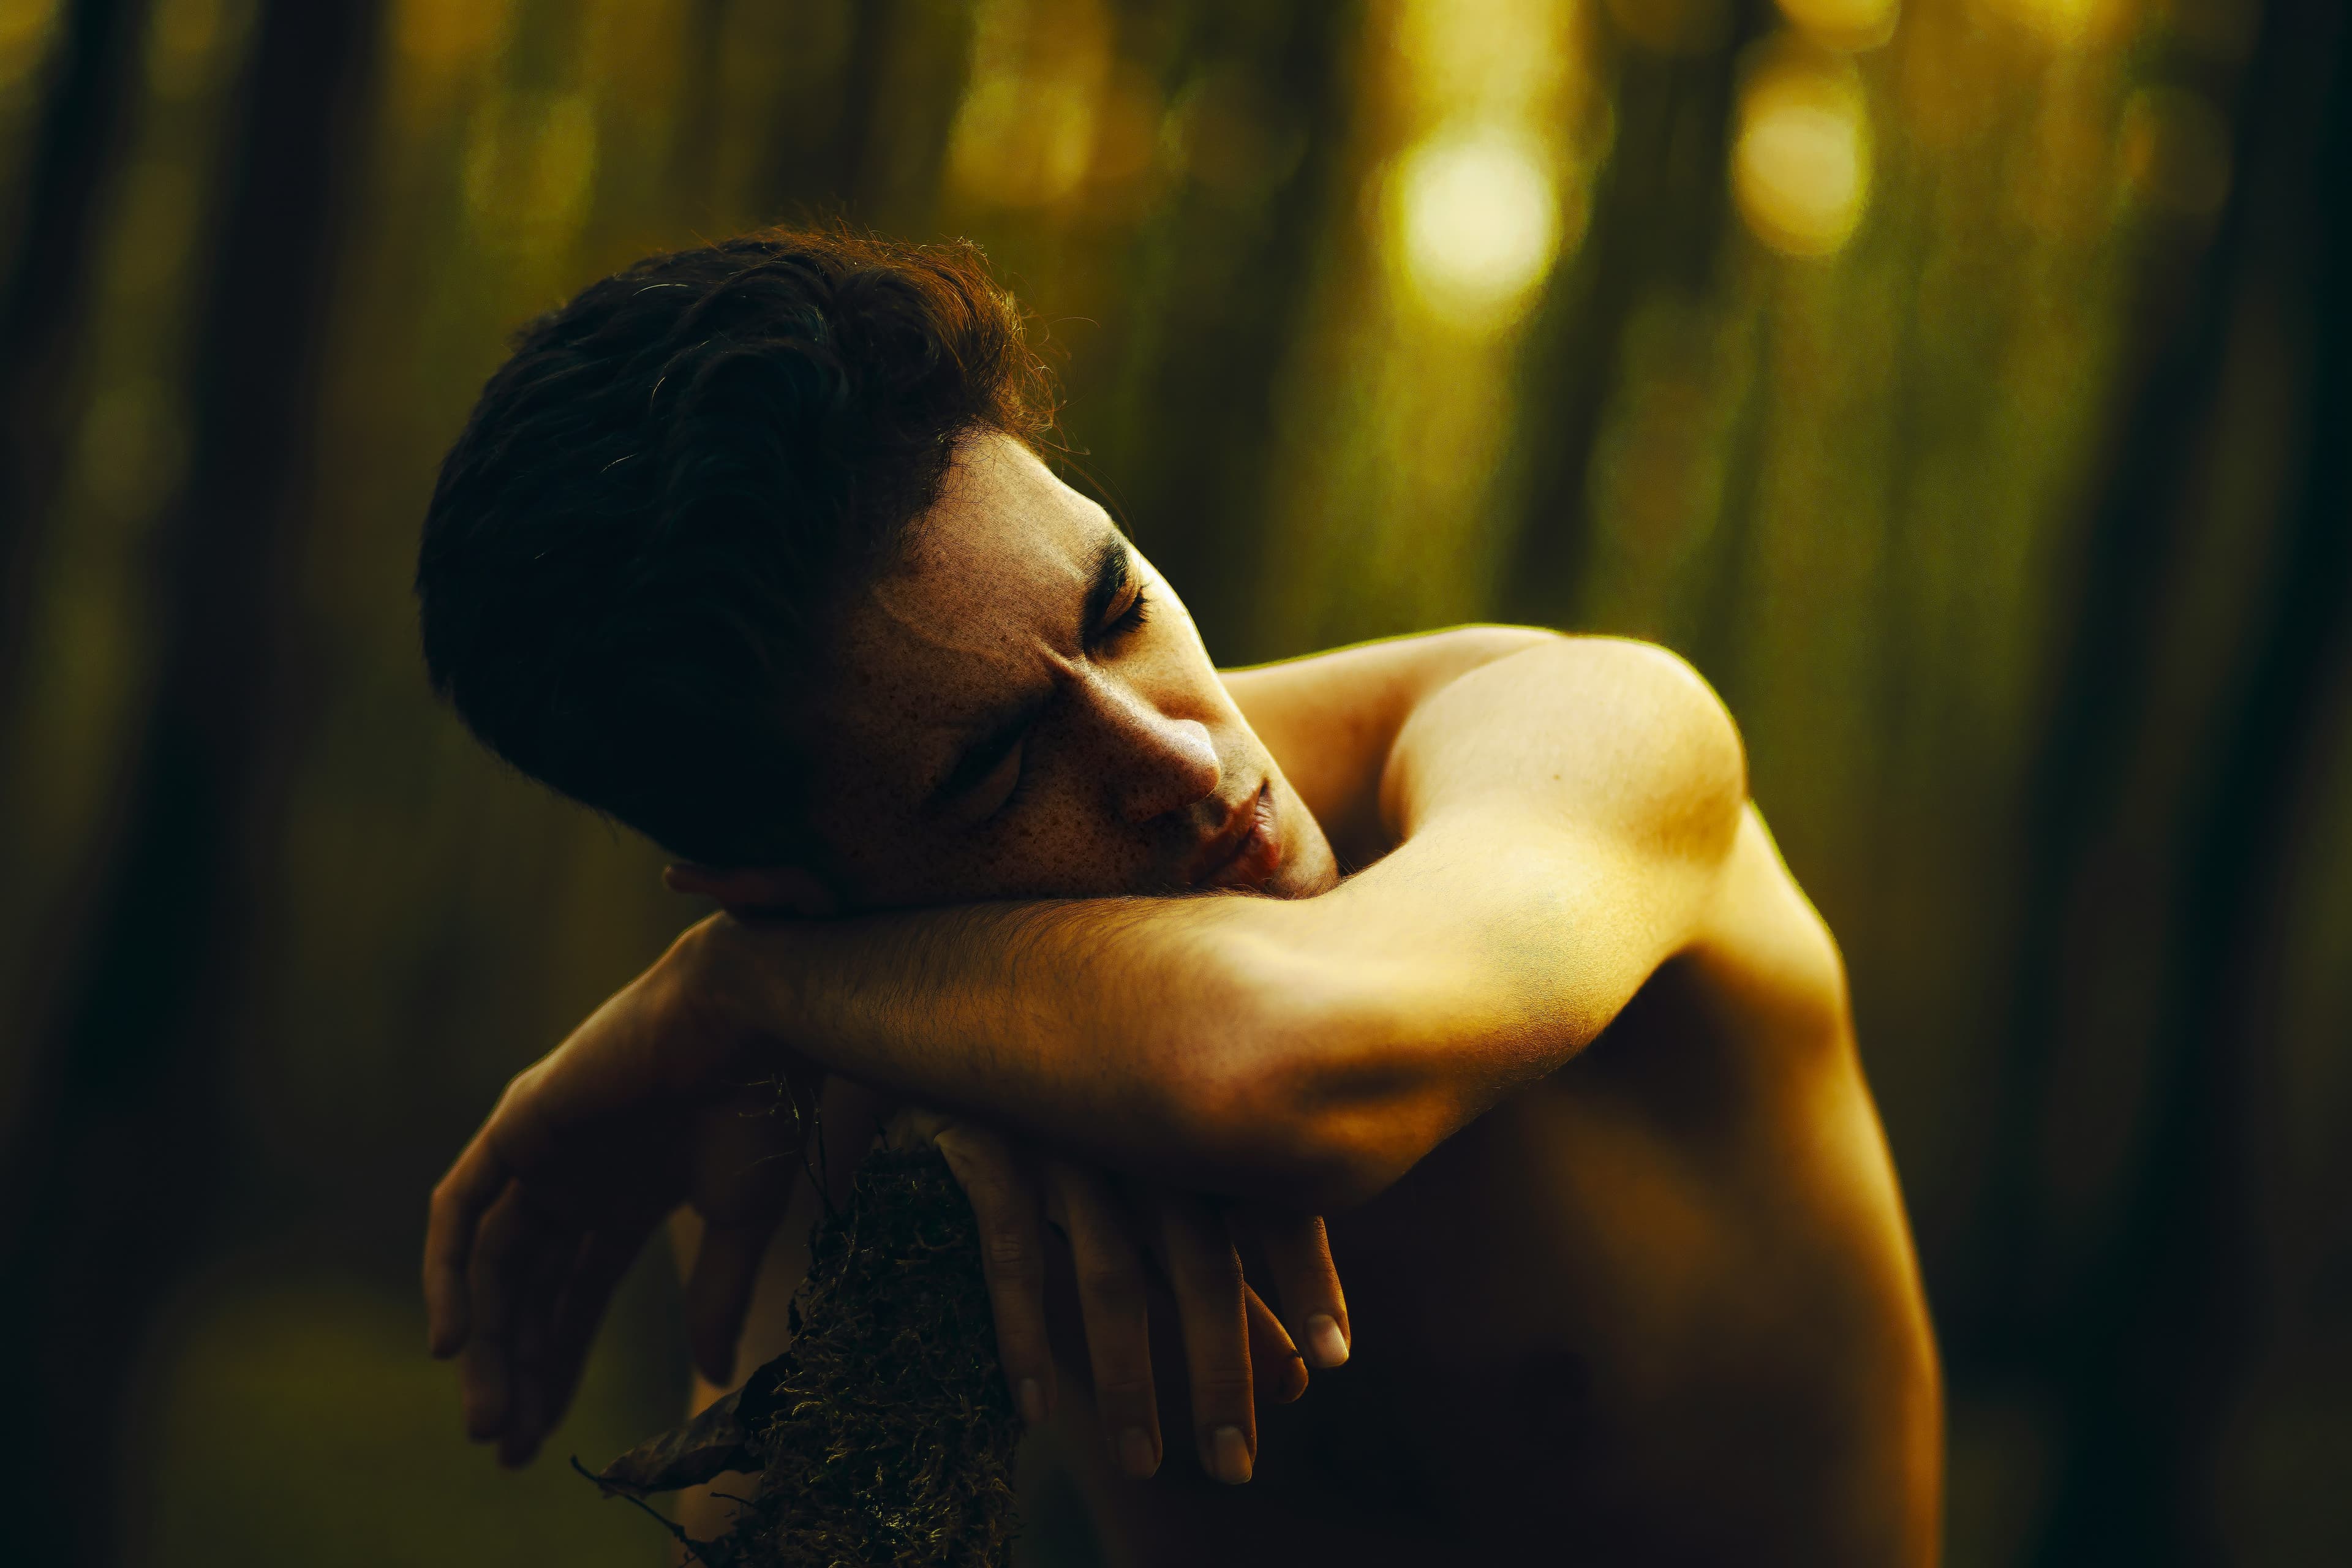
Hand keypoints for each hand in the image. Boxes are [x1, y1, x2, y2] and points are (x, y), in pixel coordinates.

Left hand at [423, 943, 807, 1466]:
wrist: (760, 1022)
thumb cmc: (765, 1106)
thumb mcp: (739, 1221)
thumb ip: (714, 1293)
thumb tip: (717, 1376)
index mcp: (627, 1196)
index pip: (574, 1295)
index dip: (557, 1365)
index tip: (540, 1439)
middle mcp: (575, 1176)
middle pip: (528, 1289)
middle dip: (514, 1367)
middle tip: (501, 1444)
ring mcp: (543, 1149)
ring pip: (493, 1262)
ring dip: (484, 1339)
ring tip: (486, 1413)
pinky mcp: (519, 1122)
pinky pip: (462, 1206)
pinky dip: (449, 1270)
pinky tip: (452, 1338)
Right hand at [891, 1109, 1350, 1486]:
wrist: (965, 1008)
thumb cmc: (1086, 1115)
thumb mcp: (1159, 1181)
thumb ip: (1226, 1267)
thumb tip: (1304, 1378)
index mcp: (1199, 1124)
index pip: (1272, 1204)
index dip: (1306, 1275)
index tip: (1331, 1360)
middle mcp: (1143, 1130)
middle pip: (1200, 1261)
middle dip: (1222, 1369)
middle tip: (1236, 1468)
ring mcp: (1064, 1137)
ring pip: (1110, 1273)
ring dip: (1128, 1378)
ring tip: (1143, 1465)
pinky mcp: (986, 1143)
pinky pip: (1011, 1250)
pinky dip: (1025, 1332)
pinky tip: (1036, 1410)